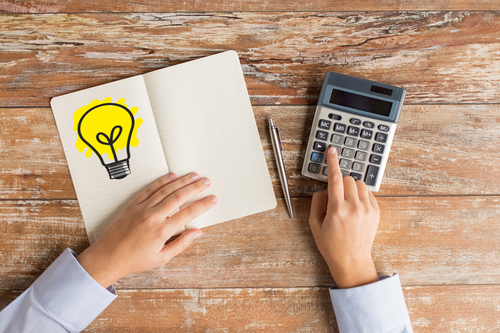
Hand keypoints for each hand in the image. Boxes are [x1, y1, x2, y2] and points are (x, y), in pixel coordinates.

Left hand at [77, 172, 216, 287]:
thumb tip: (197, 232)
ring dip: (181, 181)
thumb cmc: (135, 260)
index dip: (202, 204)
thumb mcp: (161, 258)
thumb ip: (181, 244)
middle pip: (178, 197)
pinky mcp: (132, 205)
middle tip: (206, 181)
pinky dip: (162, 181)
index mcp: (161, 231)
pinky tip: (172, 176)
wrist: (107, 257)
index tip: (212, 199)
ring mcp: (141, 209)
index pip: (188, 213)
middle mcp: (152, 217)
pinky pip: (150, 189)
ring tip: (194, 176)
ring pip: (165, 190)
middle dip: (195, 187)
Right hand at [309, 147, 378, 288]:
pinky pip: (368, 193)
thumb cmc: (331, 245)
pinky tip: (355, 208)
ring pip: (359, 184)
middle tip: (336, 196)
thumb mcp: (315, 224)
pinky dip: (360, 195)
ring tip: (346, 203)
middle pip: (349, 179)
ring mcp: (367, 210)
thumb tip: (324, 188)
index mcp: (337, 210)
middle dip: (341, 182)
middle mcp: (354, 208)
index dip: (332, 162)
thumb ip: (316, 202)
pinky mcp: (376, 212)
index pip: (335, 178)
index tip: (332, 151)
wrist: (352, 260)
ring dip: (351, 188)